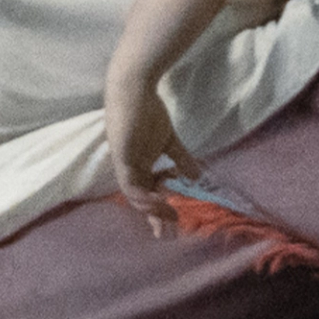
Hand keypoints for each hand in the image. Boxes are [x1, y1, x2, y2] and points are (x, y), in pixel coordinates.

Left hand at [104, 60, 195, 226]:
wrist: (134, 86)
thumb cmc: (148, 110)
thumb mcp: (169, 140)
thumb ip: (181, 158)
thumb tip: (196, 176)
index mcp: (136, 165)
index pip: (145, 194)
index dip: (157, 210)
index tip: (172, 224)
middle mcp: (128, 168)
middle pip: (139, 200)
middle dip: (154, 217)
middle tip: (168, 233)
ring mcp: (123, 162)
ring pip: (133, 196)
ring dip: (151, 209)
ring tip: (168, 215)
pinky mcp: (122, 155)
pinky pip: (130, 184)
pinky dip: (143, 196)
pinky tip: (159, 201)